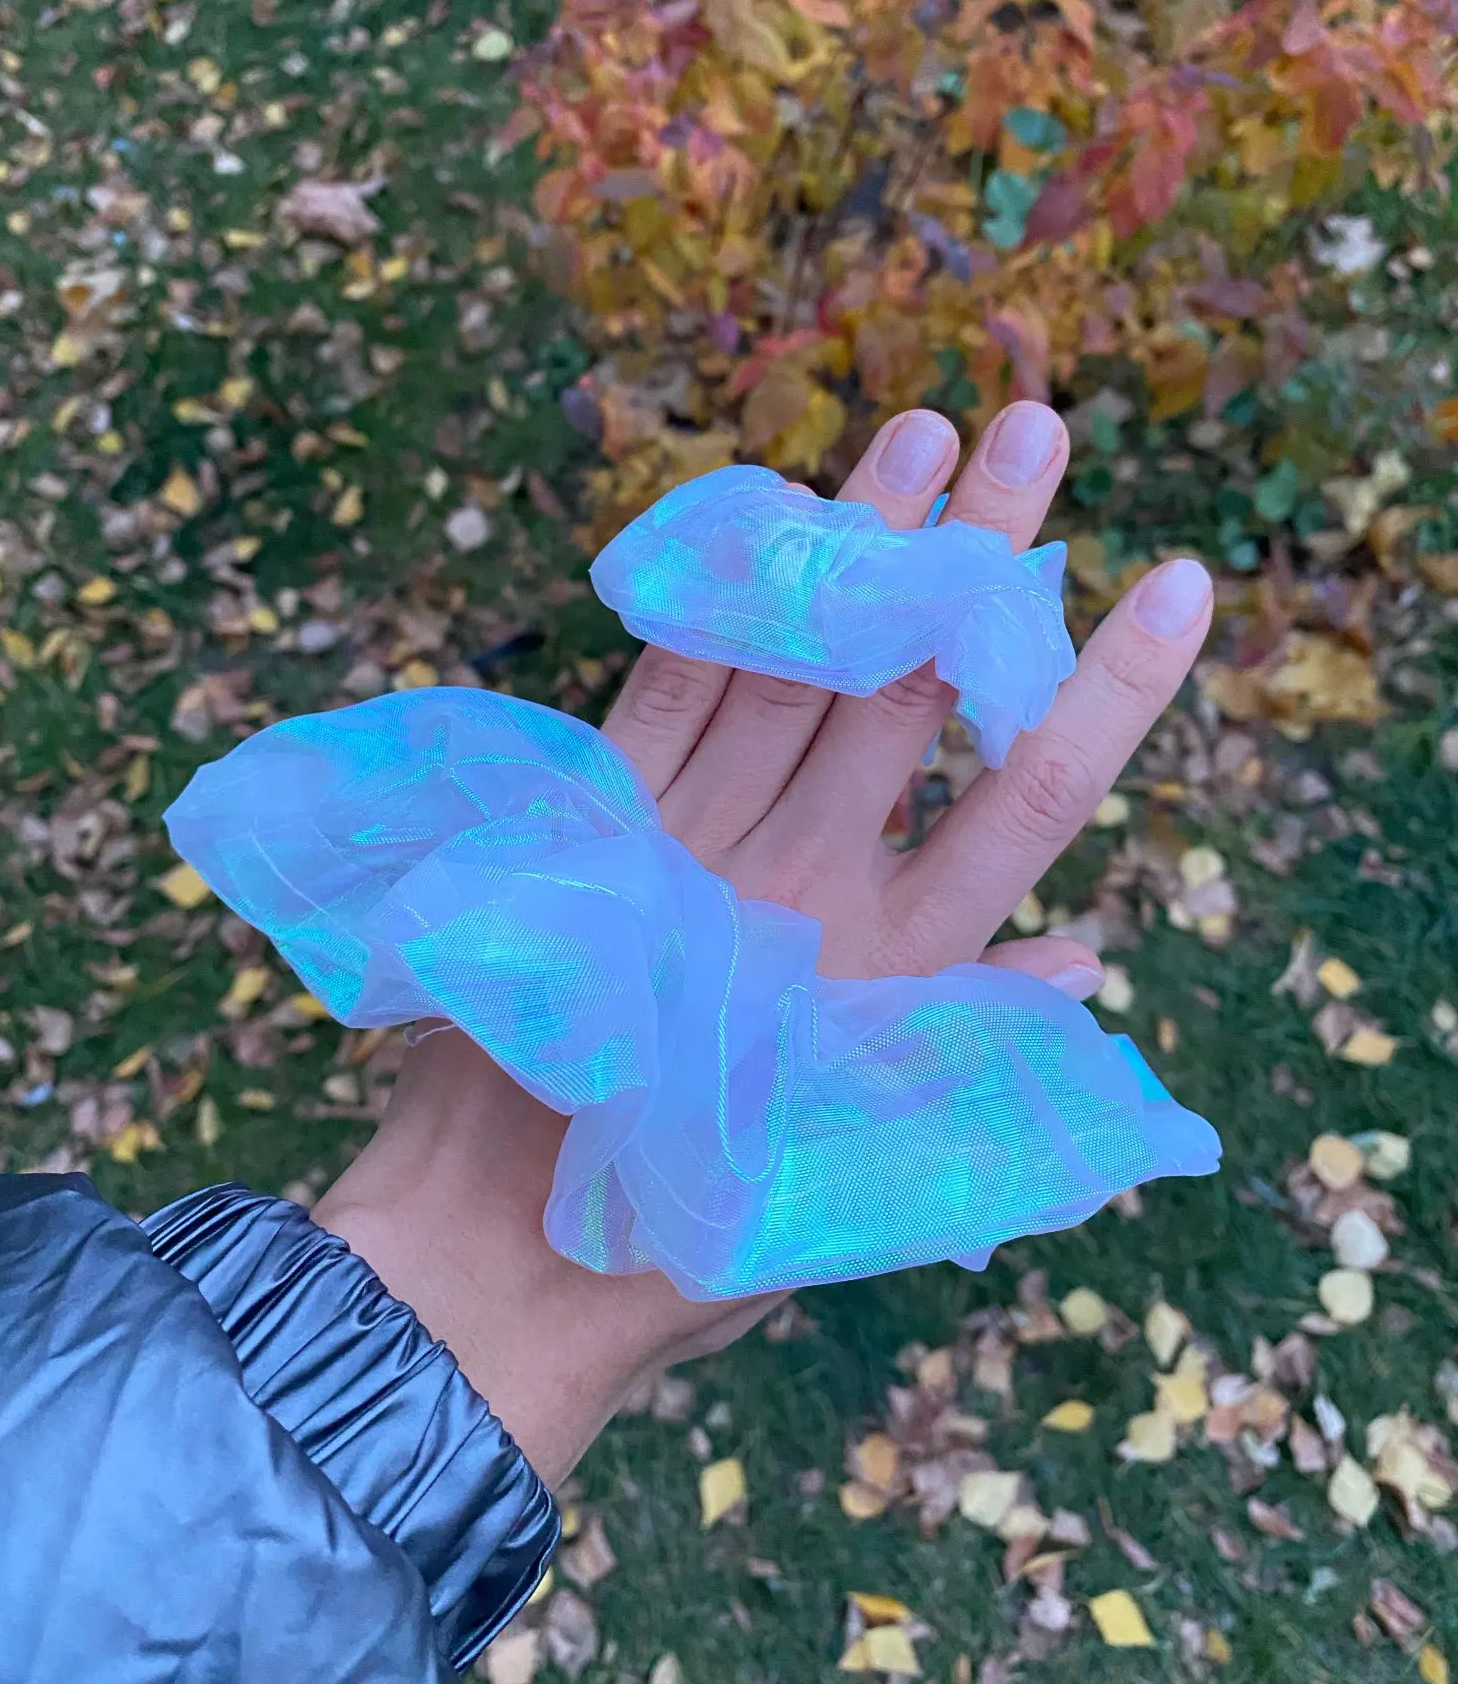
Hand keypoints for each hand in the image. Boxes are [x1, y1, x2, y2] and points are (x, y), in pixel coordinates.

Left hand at [315, 404, 1212, 1484]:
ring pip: (795, 663)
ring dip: (859, 546)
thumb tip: (1088, 952)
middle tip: (1036, 430)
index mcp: (897, 966)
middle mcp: (804, 882)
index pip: (1031, 798)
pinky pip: (668, 689)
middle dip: (980, 552)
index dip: (1111, 687)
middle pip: (911, 687)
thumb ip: (978, 1037)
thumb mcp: (870, 1153)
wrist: (505, 1253)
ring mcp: (692, 843)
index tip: (1178, 583)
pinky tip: (767, 523)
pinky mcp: (594, 827)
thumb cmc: (704, 1213)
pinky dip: (723, 604)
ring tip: (924, 430)